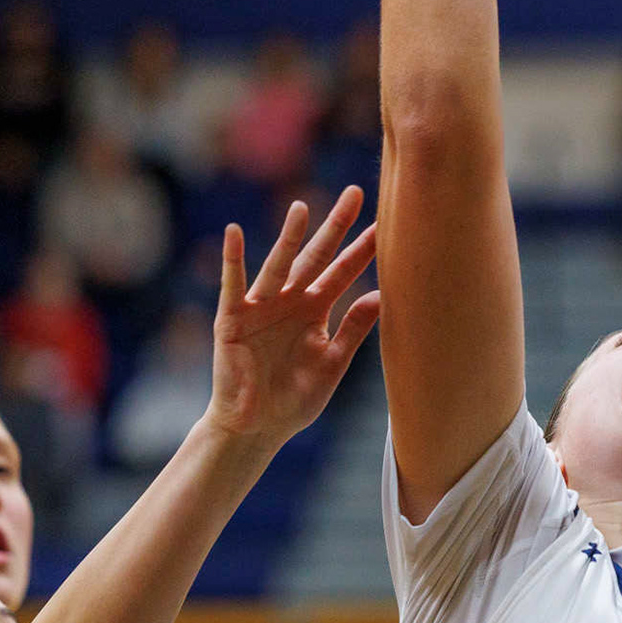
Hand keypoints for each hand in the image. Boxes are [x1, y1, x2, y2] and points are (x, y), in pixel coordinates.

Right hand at [205, 185, 380, 448]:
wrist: (256, 429)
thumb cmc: (292, 401)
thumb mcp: (332, 363)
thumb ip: (354, 330)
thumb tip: (382, 296)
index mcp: (315, 310)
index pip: (344, 272)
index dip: (364, 249)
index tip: (389, 224)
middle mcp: (290, 300)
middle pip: (317, 257)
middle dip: (336, 227)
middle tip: (356, 193)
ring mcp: (261, 307)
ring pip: (279, 265)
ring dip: (289, 238)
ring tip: (302, 209)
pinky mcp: (233, 320)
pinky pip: (233, 285)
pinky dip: (232, 259)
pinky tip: (233, 233)